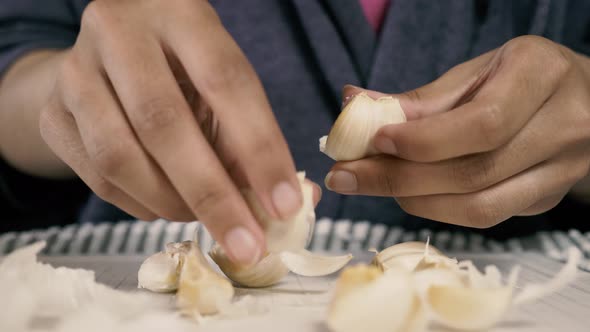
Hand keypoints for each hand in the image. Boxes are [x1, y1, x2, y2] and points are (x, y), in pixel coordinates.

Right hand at [39, 0, 315, 264]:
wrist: (111, 55)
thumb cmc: (185, 73)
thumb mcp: (222, 86)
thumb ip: (251, 139)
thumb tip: (291, 205)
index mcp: (181, 14)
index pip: (226, 81)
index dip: (258, 149)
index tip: (285, 206)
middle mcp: (120, 33)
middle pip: (163, 122)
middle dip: (212, 195)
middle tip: (246, 245)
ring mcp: (76, 72)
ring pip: (119, 156)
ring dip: (171, 204)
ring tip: (203, 219)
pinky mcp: (53, 112)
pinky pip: (95, 176)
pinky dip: (140, 204)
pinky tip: (165, 205)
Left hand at [325, 36, 589, 227]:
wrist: (580, 100)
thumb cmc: (516, 79)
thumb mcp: (474, 73)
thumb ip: (420, 99)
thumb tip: (353, 105)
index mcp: (541, 76)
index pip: (481, 124)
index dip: (422, 141)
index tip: (373, 141)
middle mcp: (562, 127)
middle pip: (474, 172)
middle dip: (399, 178)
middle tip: (346, 175)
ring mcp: (560, 171)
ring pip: (479, 207)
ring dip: (414, 200)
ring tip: (370, 183)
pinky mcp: (544, 200)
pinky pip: (484, 216)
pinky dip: (436, 208)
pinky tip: (406, 193)